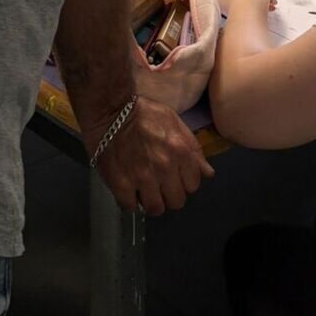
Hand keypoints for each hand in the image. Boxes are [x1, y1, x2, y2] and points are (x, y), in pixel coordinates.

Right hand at [90, 97, 212, 214]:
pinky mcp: (120, 183)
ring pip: (155, 209)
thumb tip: (208, 173)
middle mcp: (164, 168)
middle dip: (168, 194)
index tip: (173, 176)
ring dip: (150, 201)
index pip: (193, 185)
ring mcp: (142, 177)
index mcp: (180, 152)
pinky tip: (126, 188)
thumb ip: (192, 147)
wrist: (107, 107)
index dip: (183, 181)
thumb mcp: (172, 121)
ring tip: (142, 189)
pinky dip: (128, 200)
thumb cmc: (142, 112)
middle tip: (157, 183)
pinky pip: (130, 206)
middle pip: (176, 202)